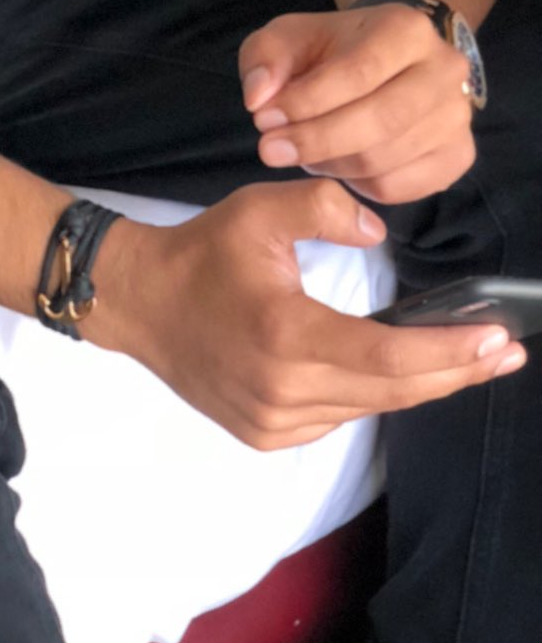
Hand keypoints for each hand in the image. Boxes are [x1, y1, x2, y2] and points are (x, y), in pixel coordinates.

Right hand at [84, 179, 524, 449]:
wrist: (138, 301)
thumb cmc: (200, 251)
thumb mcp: (258, 209)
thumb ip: (325, 207)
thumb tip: (378, 232)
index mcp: (287, 334)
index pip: (389, 354)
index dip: (449, 352)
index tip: (497, 341)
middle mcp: (285, 390)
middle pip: (392, 390)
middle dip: (454, 372)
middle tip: (503, 353)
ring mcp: (275, 421)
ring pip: (367, 406)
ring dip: (414, 382)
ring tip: (458, 357)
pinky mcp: (267, 435)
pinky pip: (337, 417)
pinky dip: (368, 394)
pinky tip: (389, 369)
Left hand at [238, 3, 476, 203]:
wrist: (389, 60)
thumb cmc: (334, 49)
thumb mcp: (290, 37)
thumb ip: (265, 58)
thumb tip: (259, 98)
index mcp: (406, 28)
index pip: (357, 72)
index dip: (306, 101)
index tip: (262, 119)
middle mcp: (445, 71)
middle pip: (379, 121)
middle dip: (315, 140)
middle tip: (269, 149)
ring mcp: (458, 118)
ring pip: (385, 159)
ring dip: (329, 163)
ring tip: (298, 151)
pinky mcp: (458, 157)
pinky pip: (399, 188)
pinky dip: (356, 184)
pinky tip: (334, 164)